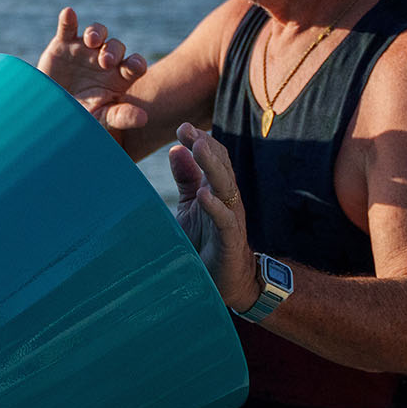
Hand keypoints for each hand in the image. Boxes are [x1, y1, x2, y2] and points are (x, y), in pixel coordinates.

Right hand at [37, 7, 147, 134]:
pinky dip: (68, 19)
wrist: (50, 114)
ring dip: (96, 33)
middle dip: (113, 51)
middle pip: (116, 47)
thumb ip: (121, 117)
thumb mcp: (100, 120)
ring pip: (97, 32)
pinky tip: (68, 13)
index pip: (135, 65)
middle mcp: (104, 59)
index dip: (136, 63)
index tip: (134, 67)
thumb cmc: (81, 119)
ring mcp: (84, 50)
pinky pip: (68, 27)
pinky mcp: (63, 44)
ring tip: (91, 41)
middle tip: (106, 61)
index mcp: (119, 76)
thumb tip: (144, 118)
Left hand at [170, 123, 258, 311]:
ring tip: (198, 148)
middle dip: (205, 146)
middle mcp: (226, 199)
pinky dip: (214, 207)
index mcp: (217, 189)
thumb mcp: (191, 206)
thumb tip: (176, 149)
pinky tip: (204, 195)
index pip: (212, 159)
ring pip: (224, 186)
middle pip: (220, 166)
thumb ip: (186, 178)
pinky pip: (224, 220)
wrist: (226, 280)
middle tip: (189, 129)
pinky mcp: (230, 240)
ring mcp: (230, 218)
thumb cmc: (205, 241)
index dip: (199, 142)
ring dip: (211, 167)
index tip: (182, 127)